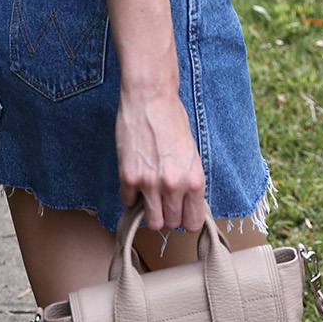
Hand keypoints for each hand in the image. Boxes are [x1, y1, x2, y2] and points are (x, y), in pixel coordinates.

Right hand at [116, 85, 205, 233]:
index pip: (192, 223)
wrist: (151, 98)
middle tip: (162, 197)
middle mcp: (174, 186)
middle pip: (169, 224)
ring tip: (148, 192)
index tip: (179, 212)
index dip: (184, 219)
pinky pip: (128, 202)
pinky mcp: (128, 177)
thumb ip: (189, 182)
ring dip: (148, 210)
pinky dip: (130, 194)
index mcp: (194, 180)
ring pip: (150, 222)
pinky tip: (135, 178)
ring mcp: (150, 183)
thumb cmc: (173, 120)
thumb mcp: (191, 154)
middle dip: (166, 213)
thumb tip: (184, 204)